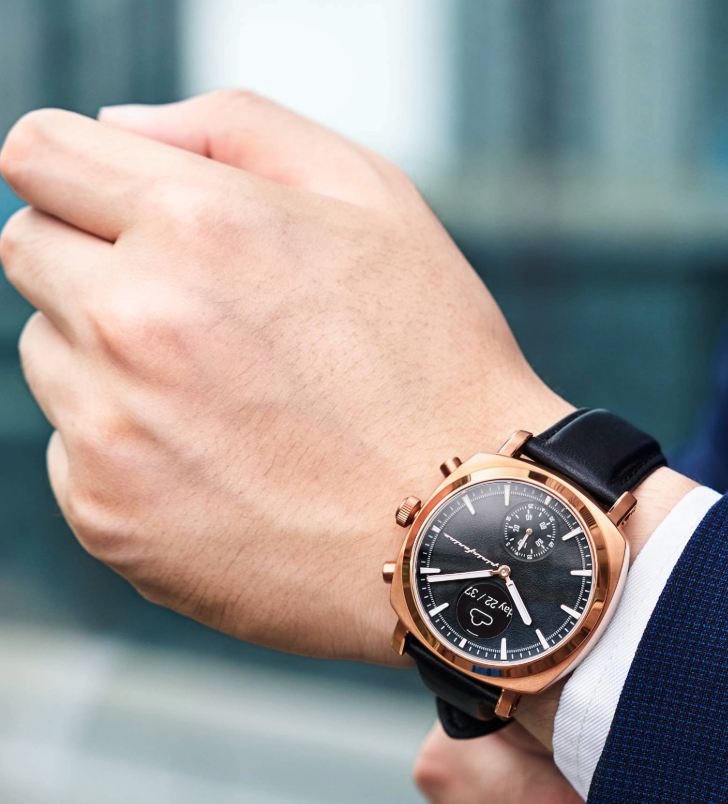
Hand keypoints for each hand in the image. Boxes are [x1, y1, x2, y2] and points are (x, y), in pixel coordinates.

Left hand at [0, 92, 569, 662]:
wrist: (465, 533)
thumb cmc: (438, 370)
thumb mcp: (379, 203)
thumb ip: (239, 127)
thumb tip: (122, 127)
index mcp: (199, 225)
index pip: (42, 156)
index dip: (81, 175)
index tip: (117, 210)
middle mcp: (135, 321)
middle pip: (29, 250)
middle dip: (97, 264)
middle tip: (200, 318)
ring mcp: (113, 428)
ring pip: (49, 355)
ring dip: (112, 362)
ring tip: (229, 404)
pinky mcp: (108, 517)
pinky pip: (75, 453)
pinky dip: (131, 452)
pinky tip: (224, 469)